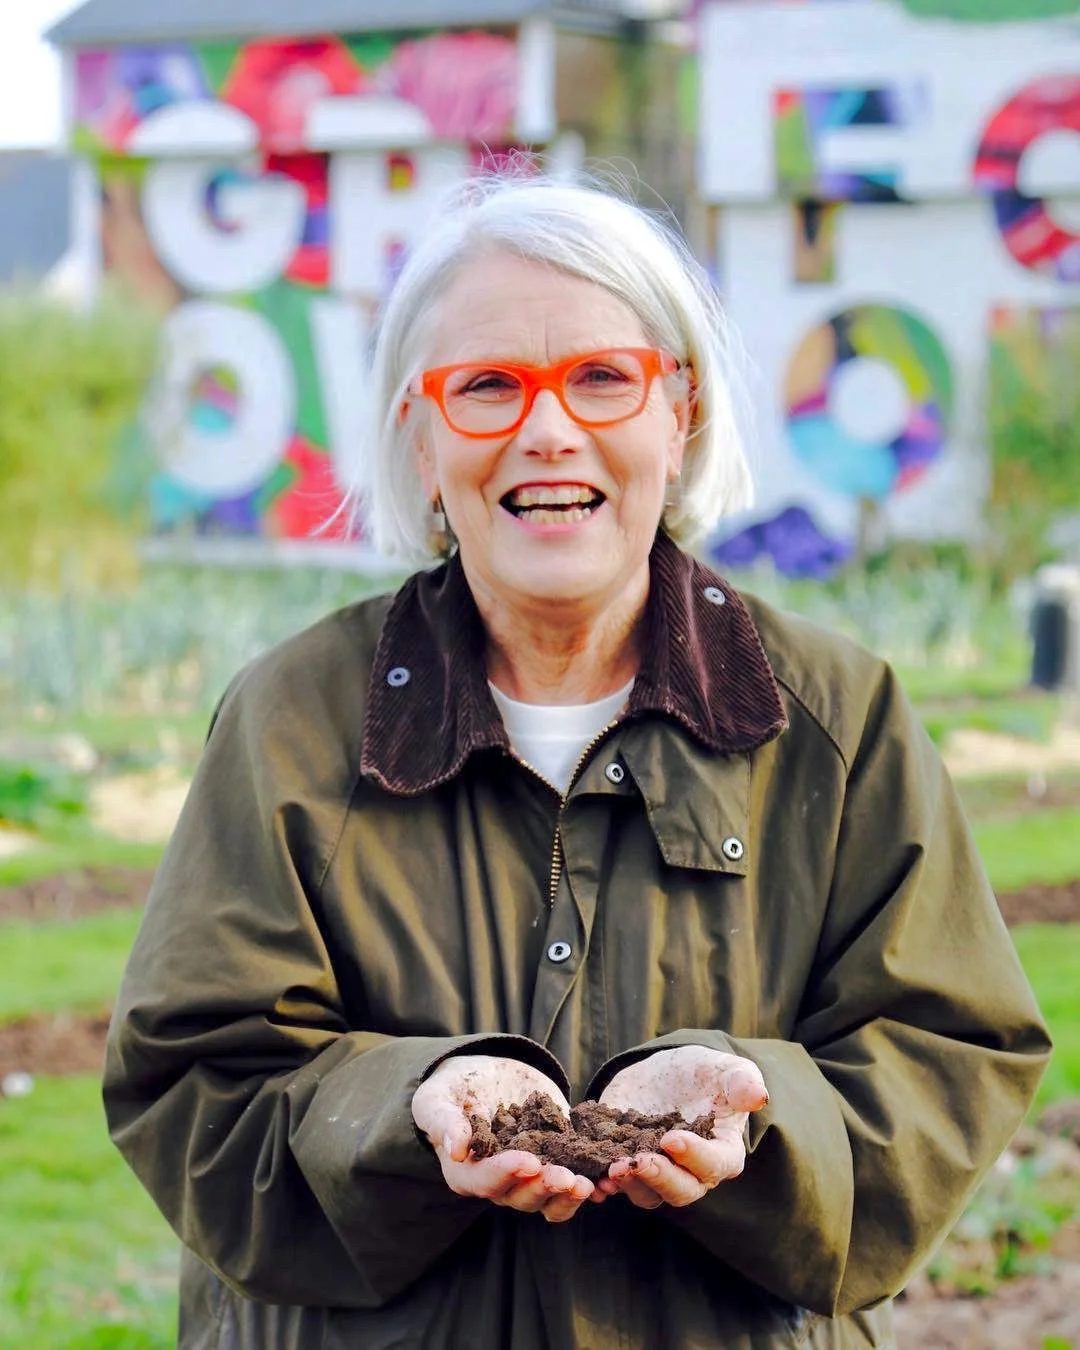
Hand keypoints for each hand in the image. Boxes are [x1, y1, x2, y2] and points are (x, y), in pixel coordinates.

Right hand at [412, 1055, 593, 1222]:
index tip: (528, 1161)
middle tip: (567, 1177)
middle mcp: (498, 1183)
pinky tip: (607, 1184)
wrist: (482, 1077)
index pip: (485, 1181)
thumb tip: (456, 1149)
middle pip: (521, 1197)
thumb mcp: (437, 1098)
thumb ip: (444, 1121)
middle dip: (545, 1187)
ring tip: (589, 1185)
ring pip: (549, 1200)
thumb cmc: (451, 1090)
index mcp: (466, 1173)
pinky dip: (589, 1187)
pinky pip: (570, 1185)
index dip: (507, 1173)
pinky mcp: (553, 1164)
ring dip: (569, 1196)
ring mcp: (528, 1178)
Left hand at [595, 1045, 767, 1210]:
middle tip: (637, 1160)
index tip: (672, 1139)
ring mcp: (658, 1172)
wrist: (668, 1073)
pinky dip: (604, 1185)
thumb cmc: (707, 1074)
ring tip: (611, 1170)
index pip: (714, 1165)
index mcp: (722, 1152)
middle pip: (680, 1191)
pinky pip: (617, 1185)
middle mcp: (691, 1172)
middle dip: (658, 1178)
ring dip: (629, 1184)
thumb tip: (758, 1097)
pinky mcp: (628, 1164)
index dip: (694, 1157)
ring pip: (646, 1194)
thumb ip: (742, 1082)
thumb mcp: (726, 1069)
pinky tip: (593, 1177)